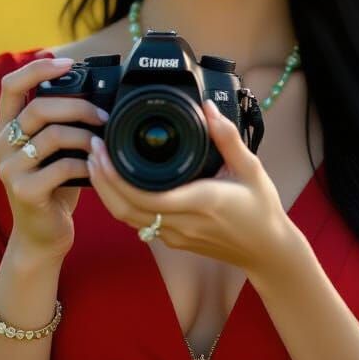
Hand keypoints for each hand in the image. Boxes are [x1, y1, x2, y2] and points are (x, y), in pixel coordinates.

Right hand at [0, 54, 107, 260]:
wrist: (43, 235)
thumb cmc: (54, 185)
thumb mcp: (52, 149)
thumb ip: (58, 122)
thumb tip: (95, 91)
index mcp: (4, 128)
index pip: (9, 85)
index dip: (38, 69)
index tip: (68, 64)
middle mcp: (0, 146)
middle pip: (38, 108)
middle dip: (78, 106)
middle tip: (103, 115)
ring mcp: (8, 170)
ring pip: (52, 135)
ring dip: (86, 136)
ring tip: (102, 143)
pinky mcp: (24, 192)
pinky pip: (62, 167)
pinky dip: (86, 165)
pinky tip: (96, 169)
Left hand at [87, 98, 302, 280]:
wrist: (267, 251)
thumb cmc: (261, 209)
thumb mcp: (251, 167)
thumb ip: (227, 137)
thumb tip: (209, 108)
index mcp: (199, 202)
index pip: (143, 195)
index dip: (114, 176)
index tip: (102, 149)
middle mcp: (182, 223)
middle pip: (124, 209)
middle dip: (101, 180)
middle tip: (91, 150)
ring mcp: (175, 235)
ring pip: (127, 219)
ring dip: (107, 192)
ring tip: (97, 163)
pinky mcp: (174, 240)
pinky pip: (138, 223)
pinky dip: (121, 203)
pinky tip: (118, 183)